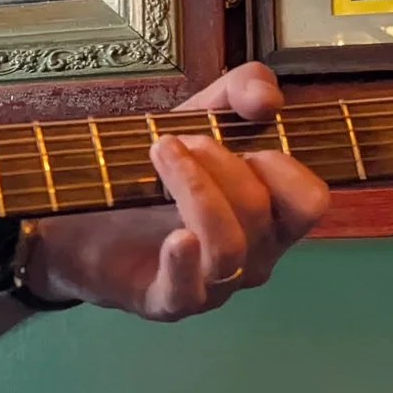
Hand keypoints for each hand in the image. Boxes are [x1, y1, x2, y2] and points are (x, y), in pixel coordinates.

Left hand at [28, 64, 330, 321]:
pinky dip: (184, 259)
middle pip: (260, 211)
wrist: (83, 220)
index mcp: (271, 218)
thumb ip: (239, 91)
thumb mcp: (199, 117)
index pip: (309, 201)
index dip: (281, 164)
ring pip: (227, 245)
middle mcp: (253, 255)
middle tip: (179, 140)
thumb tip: (266, 98)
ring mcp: (213, 284)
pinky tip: (175, 237)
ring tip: (161, 154)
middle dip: (221, 164)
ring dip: (195, 189)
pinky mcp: (167, 301)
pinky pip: (188, 290)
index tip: (239, 136)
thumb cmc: (156, 175)